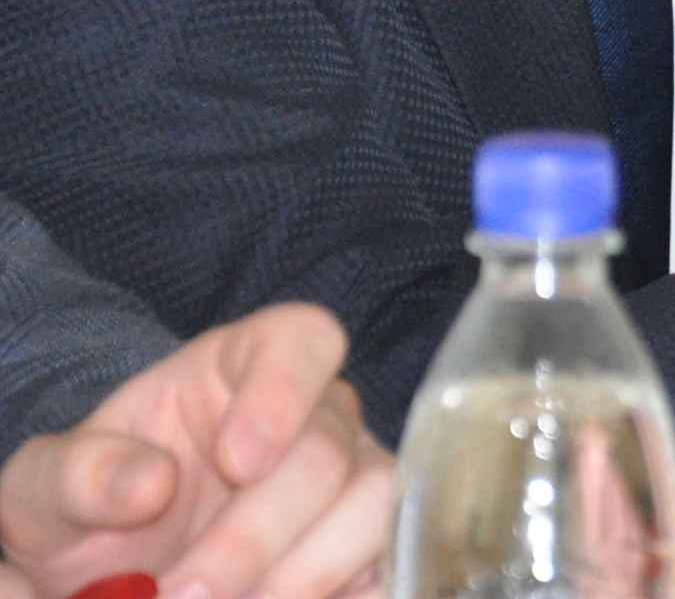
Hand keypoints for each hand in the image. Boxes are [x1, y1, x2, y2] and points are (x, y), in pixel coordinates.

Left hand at [0, 303, 389, 598]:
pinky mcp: (368, 548)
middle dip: (254, 535)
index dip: (284, 392)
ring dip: (301, 576)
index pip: (303, 341)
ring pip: (371, 511)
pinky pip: (388, 569)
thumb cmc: (89, 505)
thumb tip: (150, 482)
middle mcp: (321, 414)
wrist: (110, 566)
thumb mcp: (47, 485)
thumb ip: (79, 473)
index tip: (236, 461)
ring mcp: (354, 482)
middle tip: (182, 594)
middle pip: (328, 453)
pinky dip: (348, 595)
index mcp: (248, 364)